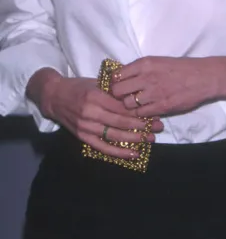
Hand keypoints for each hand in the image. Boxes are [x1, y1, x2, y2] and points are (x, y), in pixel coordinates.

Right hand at [26, 68, 162, 159]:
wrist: (54, 97)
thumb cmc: (78, 87)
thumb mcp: (97, 84)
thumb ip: (115, 92)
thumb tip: (139, 97)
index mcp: (95, 97)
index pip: (123, 108)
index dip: (140, 112)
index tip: (155, 114)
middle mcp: (90, 113)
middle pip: (122, 122)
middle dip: (143, 126)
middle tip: (159, 127)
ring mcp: (86, 127)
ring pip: (115, 136)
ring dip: (135, 140)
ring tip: (150, 140)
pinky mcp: (82, 137)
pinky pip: (103, 148)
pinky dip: (119, 152)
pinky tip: (134, 154)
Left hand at [109, 56, 225, 117]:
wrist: (205, 77)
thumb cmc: (182, 68)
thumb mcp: (158, 62)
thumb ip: (140, 69)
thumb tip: (121, 78)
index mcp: (144, 64)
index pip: (116, 75)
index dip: (113, 84)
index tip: (117, 88)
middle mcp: (146, 77)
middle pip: (117, 91)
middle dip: (118, 97)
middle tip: (124, 99)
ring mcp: (154, 93)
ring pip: (127, 104)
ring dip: (129, 107)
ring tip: (136, 106)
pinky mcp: (162, 106)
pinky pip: (141, 114)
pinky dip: (141, 115)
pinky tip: (146, 111)